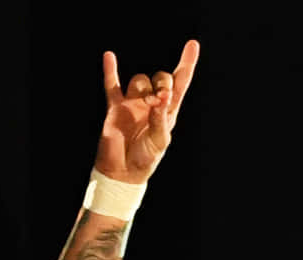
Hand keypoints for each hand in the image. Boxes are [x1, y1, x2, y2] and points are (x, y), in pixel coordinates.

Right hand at [96, 40, 199, 183]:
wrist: (123, 171)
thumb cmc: (146, 158)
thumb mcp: (160, 140)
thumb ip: (161, 118)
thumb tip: (162, 96)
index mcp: (168, 110)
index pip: (180, 82)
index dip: (187, 63)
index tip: (192, 45)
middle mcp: (151, 103)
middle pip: (159, 77)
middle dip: (161, 83)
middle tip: (157, 101)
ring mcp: (133, 104)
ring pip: (139, 80)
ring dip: (142, 88)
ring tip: (144, 104)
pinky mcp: (115, 108)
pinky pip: (112, 85)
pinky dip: (111, 71)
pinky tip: (109, 56)